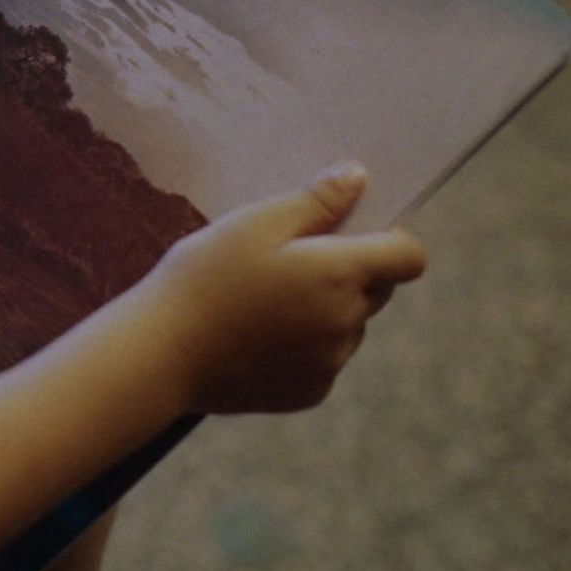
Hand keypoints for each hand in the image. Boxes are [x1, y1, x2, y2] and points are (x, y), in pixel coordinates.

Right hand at [136, 162, 426, 414]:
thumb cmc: (203, 277)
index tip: (350, 230)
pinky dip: (302, 345)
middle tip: (285, 261)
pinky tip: (254, 335)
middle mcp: (347, 323)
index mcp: (341, 275)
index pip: (409, 256)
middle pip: (376, 289)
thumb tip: (359, 177)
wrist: (161, 352)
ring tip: (261, 301)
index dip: (390, 239)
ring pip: (347, 325)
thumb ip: (316, 201)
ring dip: (323, 309)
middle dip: (347, 271)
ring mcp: (330, 363)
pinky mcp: (309, 392)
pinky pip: (323, 359)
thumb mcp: (254, 223)